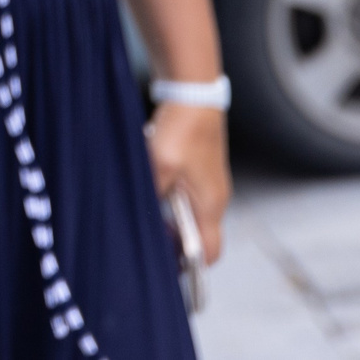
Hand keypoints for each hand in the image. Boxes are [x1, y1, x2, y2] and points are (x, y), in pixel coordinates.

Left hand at [145, 102, 227, 263]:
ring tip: (147, 210)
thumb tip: (144, 216)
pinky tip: (153, 185)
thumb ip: (152, 196)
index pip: (210, 252)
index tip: (167, 266)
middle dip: (177, 242)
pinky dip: (173, 199)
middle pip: (201, 236)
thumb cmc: (181, 130)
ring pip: (193, 215)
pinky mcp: (203, 170)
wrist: (194, 93)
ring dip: (172, 218)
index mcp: (211, 204)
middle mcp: (216, 198)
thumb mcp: (159, 166)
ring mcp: (211, 184)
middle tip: (150, 238)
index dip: (191, 265)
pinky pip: (189, 195)